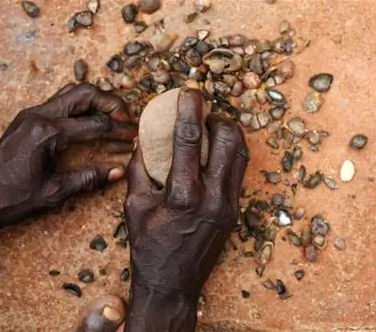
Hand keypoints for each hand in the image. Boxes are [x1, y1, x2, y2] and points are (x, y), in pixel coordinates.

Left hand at [0, 83, 136, 231]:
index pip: (96, 124)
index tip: (134, 137)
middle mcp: (40, 116)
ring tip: (112, 115)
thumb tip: (119, 171)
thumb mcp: (55, 192)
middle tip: (127, 117)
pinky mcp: (28, 118)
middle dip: (111, 102)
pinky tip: (89, 119)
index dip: (120, 130)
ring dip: (95, 99)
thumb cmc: (12, 198)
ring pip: (72, 92)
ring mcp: (32, 113)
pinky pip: (60, 100)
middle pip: (85, 93)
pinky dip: (80, 104)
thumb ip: (89, 179)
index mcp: (48, 134)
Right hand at [124, 88, 248, 331]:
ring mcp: (229, 205)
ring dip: (230, 135)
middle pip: (228, 140)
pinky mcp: (236, 212)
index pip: (189, 139)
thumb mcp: (135, 206)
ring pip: (241, 155)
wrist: (173, 284)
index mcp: (184, 194)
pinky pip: (239, 173)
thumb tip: (143, 139)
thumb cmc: (149, 247)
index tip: (189, 90)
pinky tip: (217, 152)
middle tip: (205, 113)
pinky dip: (231, 155)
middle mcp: (213, 197)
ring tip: (213, 129)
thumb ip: (139, 168)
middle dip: (218, 118)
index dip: (190, 109)